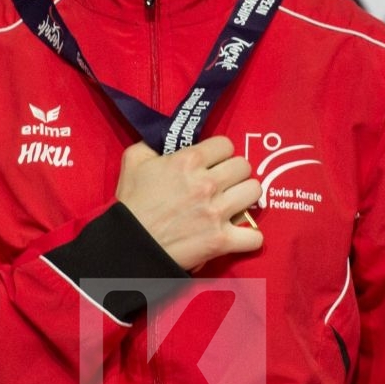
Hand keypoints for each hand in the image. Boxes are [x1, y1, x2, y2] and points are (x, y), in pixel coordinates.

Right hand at [114, 136, 263, 271]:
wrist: (129, 245)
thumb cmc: (131, 204)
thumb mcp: (134, 161)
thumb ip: (152, 143)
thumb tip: (166, 138)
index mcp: (189, 161)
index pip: (226, 144)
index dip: (220, 152)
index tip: (214, 162)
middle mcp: (207, 183)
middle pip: (244, 166)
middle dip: (234, 172)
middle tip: (224, 182)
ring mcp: (217, 212)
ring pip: (255, 191)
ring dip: (245, 196)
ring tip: (234, 202)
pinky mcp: (221, 240)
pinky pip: (254, 236)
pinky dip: (249, 237)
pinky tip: (239, 234)